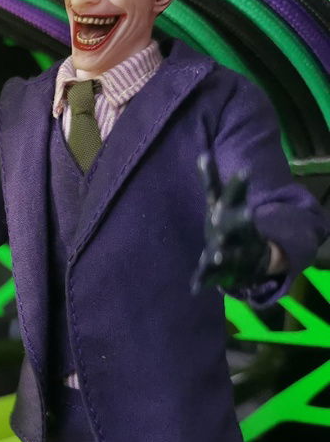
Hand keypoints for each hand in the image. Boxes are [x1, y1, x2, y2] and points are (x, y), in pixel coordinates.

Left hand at [191, 152, 270, 293]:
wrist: (248, 259)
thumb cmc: (226, 223)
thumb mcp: (220, 202)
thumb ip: (211, 181)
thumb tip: (203, 153)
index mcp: (231, 212)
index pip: (234, 196)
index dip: (239, 184)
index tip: (247, 170)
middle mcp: (236, 231)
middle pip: (239, 224)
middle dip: (241, 219)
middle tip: (246, 212)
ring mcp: (233, 250)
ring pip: (228, 251)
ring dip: (222, 252)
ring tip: (216, 254)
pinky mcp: (222, 269)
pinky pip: (211, 276)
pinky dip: (202, 280)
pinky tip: (193, 288)